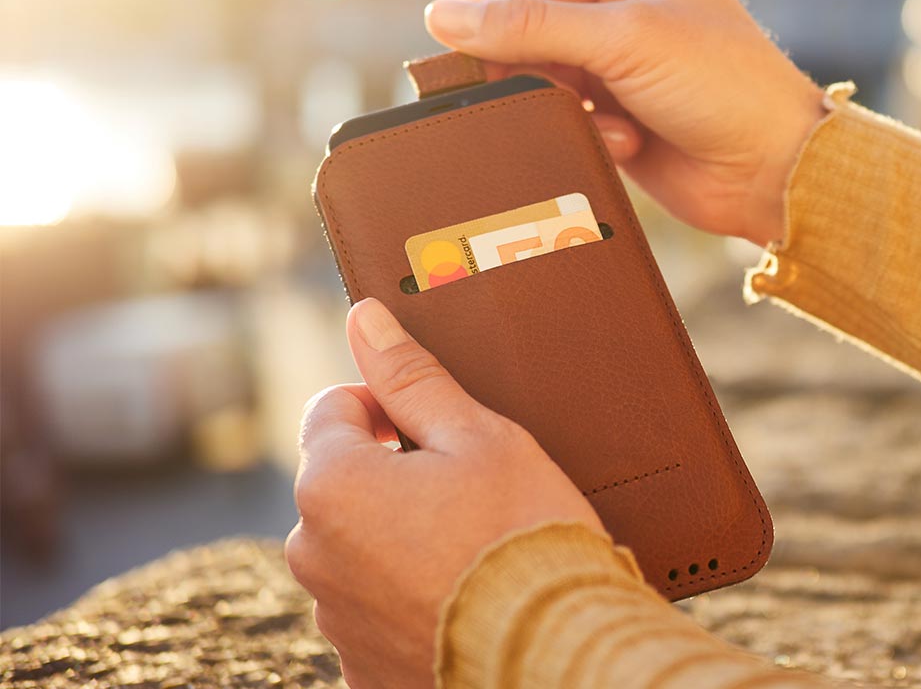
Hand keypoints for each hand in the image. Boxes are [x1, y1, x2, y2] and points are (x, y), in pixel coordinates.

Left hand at [285, 298, 601, 688]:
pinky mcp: (361, 668)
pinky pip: (376, 612)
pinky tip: (466, 597)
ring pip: (360, 550)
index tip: (438, 426)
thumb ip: (412, 378)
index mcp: (333, 484)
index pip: (333, 409)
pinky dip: (411, 599)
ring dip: (402, 539)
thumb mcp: (480, 438)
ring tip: (476, 549)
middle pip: (343, 483)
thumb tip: (364, 319)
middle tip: (471, 489)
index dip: (387, 405)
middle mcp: (313, 553)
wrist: (555, 652)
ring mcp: (334, 617)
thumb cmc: (522, 535)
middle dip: (394, 475)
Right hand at [424, 0, 826, 245]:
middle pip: (534, 35)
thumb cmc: (721, 86)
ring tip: (613, 124)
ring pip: (549, 84)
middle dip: (541, 75)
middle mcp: (630, 7)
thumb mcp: (624, 40)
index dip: (501, 24)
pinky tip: (629, 145)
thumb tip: (439, 14)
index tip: (473, 66)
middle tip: (560, 101)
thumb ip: (530, 27)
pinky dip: (590, 136)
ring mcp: (627, 65)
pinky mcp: (624, 116)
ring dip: (570, 110)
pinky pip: (571, 121)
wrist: (777, 169)